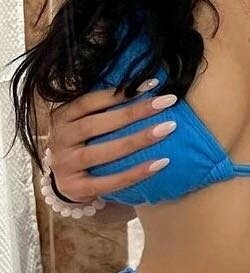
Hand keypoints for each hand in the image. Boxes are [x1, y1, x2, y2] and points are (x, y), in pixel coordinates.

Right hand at [47, 85, 178, 201]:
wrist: (64, 182)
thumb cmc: (83, 144)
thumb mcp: (84, 122)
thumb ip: (104, 109)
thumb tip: (147, 89)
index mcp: (61, 118)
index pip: (88, 101)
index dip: (118, 92)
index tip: (152, 84)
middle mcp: (59, 140)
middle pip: (95, 125)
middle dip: (133, 112)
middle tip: (167, 101)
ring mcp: (64, 166)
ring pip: (101, 153)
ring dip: (136, 140)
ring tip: (167, 128)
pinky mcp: (75, 189)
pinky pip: (108, 182)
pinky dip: (135, 173)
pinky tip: (160, 163)